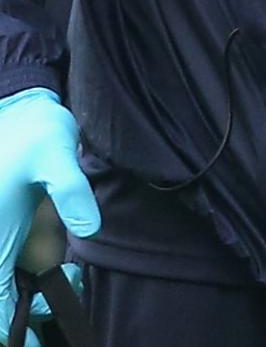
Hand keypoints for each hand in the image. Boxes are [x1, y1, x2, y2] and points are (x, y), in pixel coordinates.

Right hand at [0, 89, 96, 338]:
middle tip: (61, 318)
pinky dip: (32, 286)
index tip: (38, 342)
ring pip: (6, 294)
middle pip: (0, 307)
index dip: (14, 333)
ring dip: (28, 306)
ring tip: (69, 294)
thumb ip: (73, 191)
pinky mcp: (7, 234)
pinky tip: (67, 274)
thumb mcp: (56, 154)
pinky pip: (12, 276)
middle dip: (24, 324)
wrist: (20, 109)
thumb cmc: (34, 131)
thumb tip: (89, 231)